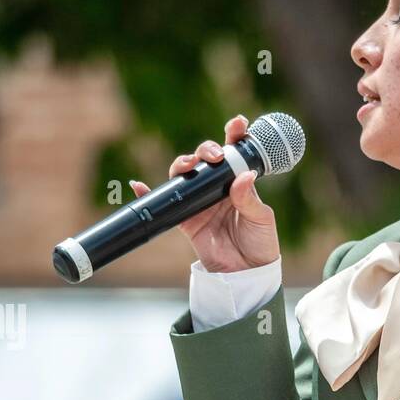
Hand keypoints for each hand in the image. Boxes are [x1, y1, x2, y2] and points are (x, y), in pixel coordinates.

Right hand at [129, 114, 280, 272]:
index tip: (237, 124)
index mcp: (239, 182)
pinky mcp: (186, 219)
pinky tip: (138, 185)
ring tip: (189, 166)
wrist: (246, 275)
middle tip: (214, 155)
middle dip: (206, 149)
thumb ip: (249, 199)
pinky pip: (165, 203)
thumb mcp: (261, 220)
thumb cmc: (260, 244)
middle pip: (206, 159)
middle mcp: (218, 187)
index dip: (234, 134)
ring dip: (183, 164)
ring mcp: (200, 201)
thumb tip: (243, 176)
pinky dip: (148, 193)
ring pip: (186, 174)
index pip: (235, 153)